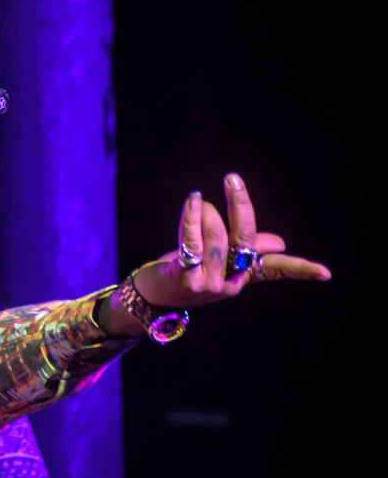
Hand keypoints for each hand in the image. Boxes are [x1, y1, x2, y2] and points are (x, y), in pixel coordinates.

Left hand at [136, 173, 330, 308]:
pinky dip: (192, 217)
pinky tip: (193, 201)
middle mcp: (229, 282)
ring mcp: (207, 283)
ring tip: (197, 202)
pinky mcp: (185, 278)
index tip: (325, 273)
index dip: (300, 269)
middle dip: (240, 206)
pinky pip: (192, 242)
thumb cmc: (185, 272)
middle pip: (244, 240)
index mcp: (242, 276)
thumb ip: (243, 249)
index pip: (276, 271)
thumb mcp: (217, 261)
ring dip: (205, 211)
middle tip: (233, 179)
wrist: (151, 298)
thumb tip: (279, 244)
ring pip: (216, 236)